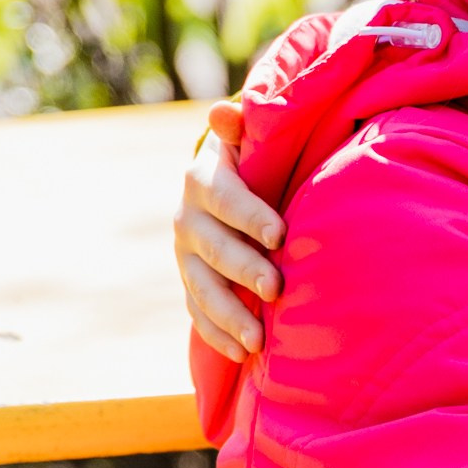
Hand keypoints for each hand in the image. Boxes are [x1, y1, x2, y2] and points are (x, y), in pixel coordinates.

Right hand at [178, 101, 285, 357]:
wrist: (233, 193)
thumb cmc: (257, 164)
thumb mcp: (252, 142)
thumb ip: (244, 129)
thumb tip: (223, 112)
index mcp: (203, 180)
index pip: (225, 198)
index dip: (251, 215)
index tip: (280, 234)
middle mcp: (187, 219)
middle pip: (214, 249)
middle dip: (244, 270)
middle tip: (277, 288)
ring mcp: (187, 257)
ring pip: (203, 288)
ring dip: (230, 316)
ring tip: (259, 341)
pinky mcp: (191, 285)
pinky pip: (199, 314)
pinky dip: (219, 336)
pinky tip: (243, 356)